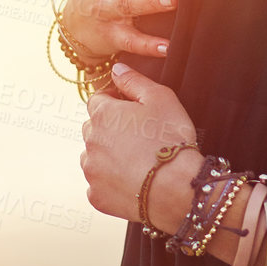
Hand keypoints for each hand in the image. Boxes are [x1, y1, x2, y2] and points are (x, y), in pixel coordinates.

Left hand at [81, 62, 201, 231]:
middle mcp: (89, 142)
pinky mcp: (96, 196)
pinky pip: (99, 184)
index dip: (116, 102)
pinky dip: (111, 182)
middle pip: (94, 128)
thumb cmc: (171, 140)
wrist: (177, 188)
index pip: (98, 100)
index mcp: (102, 115)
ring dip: (108, 155)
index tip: (134, 111)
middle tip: (139, 136)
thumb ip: (134, 81)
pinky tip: (133, 181)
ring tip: (137, 160)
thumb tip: (116, 69)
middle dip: (110, 128)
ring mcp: (91, 171)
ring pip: (93, 156)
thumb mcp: (161, 98)